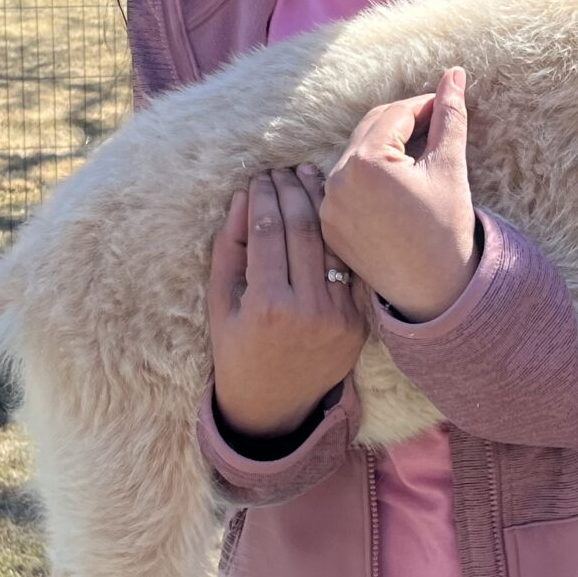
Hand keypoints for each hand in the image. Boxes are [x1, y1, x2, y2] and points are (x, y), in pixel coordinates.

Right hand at [207, 166, 370, 440]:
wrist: (275, 407)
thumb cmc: (237, 351)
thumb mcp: (220, 303)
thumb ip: (228, 249)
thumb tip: (242, 197)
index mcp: (267, 306)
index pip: (266, 231)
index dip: (261, 198)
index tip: (256, 177)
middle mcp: (307, 310)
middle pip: (302, 230)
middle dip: (290, 191)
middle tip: (282, 169)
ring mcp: (338, 318)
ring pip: (330, 244)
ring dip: (319, 205)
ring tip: (307, 176)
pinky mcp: (358, 323)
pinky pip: (346, 268)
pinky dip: (337, 237)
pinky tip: (328, 213)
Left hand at [321, 68, 480, 321]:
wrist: (434, 291)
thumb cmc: (447, 230)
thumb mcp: (450, 167)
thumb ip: (450, 116)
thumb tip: (456, 73)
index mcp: (366, 163)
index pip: (394, 115)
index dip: (424, 105)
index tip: (445, 104)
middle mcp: (337, 181)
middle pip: (370, 130)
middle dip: (402, 122)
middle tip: (434, 122)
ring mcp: (328, 205)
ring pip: (355, 156)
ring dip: (383, 146)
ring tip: (417, 151)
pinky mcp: (328, 225)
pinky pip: (345, 185)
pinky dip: (366, 175)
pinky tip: (394, 180)